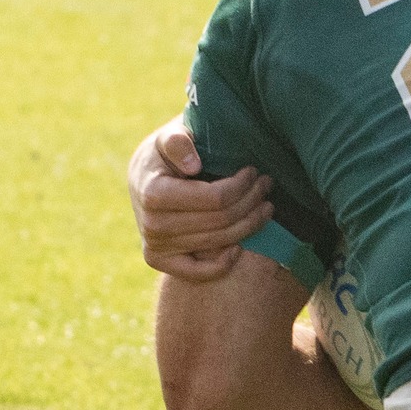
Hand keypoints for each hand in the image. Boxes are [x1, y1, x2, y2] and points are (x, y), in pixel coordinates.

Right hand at [129, 118, 272, 279]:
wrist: (144, 178)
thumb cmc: (165, 154)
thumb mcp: (169, 137)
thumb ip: (178, 142)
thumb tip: (193, 164)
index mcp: (154, 193)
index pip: (215, 199)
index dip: (241, 186)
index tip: (253, 171)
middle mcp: (153, 224)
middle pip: (222, 221)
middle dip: (251, 201)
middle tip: (266, 185)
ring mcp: (155, 246)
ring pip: (219, 242)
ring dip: (249, 224)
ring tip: (265, 205)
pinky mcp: (159, 261)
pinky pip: (199, 272)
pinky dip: (224, 263)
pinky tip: (240, 246)